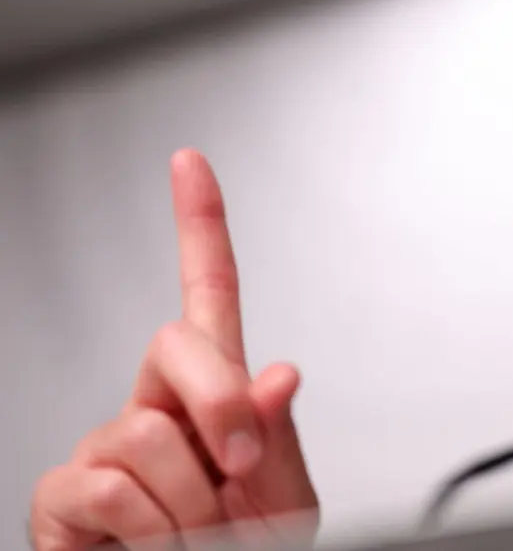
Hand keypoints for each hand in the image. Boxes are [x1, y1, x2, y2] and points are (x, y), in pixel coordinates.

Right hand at [28, 150, 318, 549]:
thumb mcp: (284, 506)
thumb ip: (281, 441)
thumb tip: (279, 372)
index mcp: (215, 401)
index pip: (208, 298)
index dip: (198, 226)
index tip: (190, 164)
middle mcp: (153, 409)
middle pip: (175, 341)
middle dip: (221, 400)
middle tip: (244, 471)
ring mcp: (104, 448)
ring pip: (148, 433)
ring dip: (193, 503)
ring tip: (196, 538)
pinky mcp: (63, 495)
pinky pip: (109, 487)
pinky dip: (152, 529)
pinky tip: (152, 547)